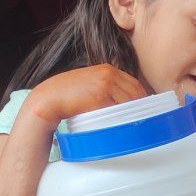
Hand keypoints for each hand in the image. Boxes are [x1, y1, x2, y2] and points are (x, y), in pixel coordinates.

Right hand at [26, 63, 146, 124]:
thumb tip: (122, 102)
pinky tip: (124, 126)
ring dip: (134, 114)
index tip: (144, 109)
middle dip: (142, 106)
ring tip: (136, 126)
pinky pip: (119, 109)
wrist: (50, 98)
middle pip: (136, 92)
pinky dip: (123, 118)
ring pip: (130, 101)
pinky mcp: (100, 97)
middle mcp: (109, 74)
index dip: (141, 97)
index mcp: (108, 69)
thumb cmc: (68, 94)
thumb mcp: (89, 84)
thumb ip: (105, 87)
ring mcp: (106, 85)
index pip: (134, 83)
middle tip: (145, 120)